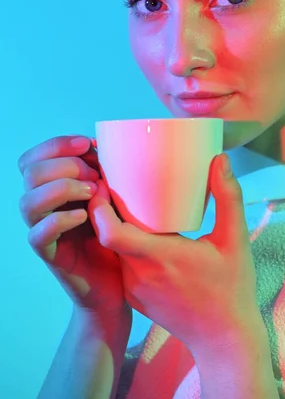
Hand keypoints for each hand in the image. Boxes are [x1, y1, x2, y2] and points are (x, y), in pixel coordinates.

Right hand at [18, 135, 129, 319]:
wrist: (118, 279)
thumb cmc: (115, 232)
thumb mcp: (110, 194)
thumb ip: (99, 172)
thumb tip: (97, 146)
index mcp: (51, 187)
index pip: (34, 158)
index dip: (56, 144)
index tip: (88, 144)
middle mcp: (42, 207)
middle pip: (30, 173)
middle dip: (66, 165)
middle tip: (96, 176)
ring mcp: (43, 230)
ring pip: (27, 202)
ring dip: (62, 188)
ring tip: (92, 193)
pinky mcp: (50, 254)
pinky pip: (38, 234)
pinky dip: (60, 219)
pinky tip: (85, 216)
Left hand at [89, 153, 260, 354]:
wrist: (224, 340)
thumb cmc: (231, 290)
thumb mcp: (234, 240)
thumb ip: (228, 197)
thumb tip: (221, 160)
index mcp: (159, 257)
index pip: (111, 233)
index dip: (100, 209)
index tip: (104, 187)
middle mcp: (139, 275)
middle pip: (107, 238)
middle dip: (105, 211)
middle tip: (115, 185)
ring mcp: (135, 289)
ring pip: (114, 252)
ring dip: (114, 229)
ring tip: (126, 205)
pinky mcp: (136, 299)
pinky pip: (122, 266)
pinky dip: (124, 248)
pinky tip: (141, 235)